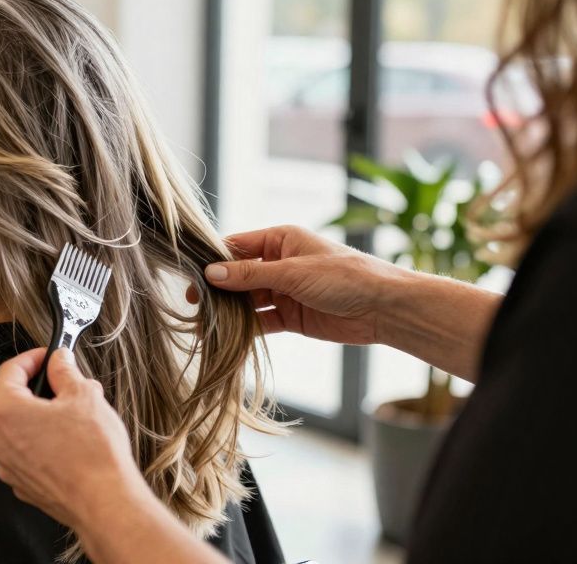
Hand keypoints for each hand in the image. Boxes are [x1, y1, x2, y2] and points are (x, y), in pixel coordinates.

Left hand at [0, 347, 147, 529]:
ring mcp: (7, 466)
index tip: (50, 356)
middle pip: (14, 400)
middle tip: (70, 386)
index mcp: (4, 411)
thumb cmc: (93, 452)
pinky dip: (46, 443)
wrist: (105, 503)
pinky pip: (29, 452)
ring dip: (46, 417)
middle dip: (43, 390)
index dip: (33, 358)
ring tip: (79, 418)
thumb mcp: (83, 395)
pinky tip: (73, 444)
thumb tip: (58, 360)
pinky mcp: (22, 484)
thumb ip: (64, 370)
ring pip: (22, 428)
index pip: (10, 370)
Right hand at [203, 224, 409, 345]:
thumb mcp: (293, 272)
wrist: (384, 308)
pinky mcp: (291, 316)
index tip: (192, 275)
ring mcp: (284, 291)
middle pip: (238, 275)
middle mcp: (279, 263)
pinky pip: (261, 321)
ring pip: (248, 300)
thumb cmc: (344, 276)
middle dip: (218, 289)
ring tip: (205, 323)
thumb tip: (211, 274)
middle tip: (194, 304)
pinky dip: (246, 328)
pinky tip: (228, 336)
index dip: (214, 260)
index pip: (236, 247)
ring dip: (230, 311)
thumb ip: (250, 276)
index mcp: (280, 240)